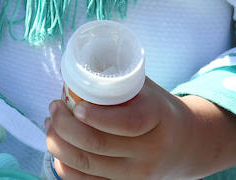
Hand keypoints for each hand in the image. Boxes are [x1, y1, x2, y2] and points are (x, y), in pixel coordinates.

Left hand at [44, 82, 235, 178]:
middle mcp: (149, 152)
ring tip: (50, 124)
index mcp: (157, 119)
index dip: (97, 116)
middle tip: (54, 108)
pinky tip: (57, 150)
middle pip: (99, 145)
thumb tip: (74, 67)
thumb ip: (117, 79)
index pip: (127, 122)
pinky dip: (66, 168)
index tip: (75, 105)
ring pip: (89, 165)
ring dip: (60, 145)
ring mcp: (137, 174)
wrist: (186, 144)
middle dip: (66, 127)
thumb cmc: (157, 108)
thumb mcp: (146, 88)